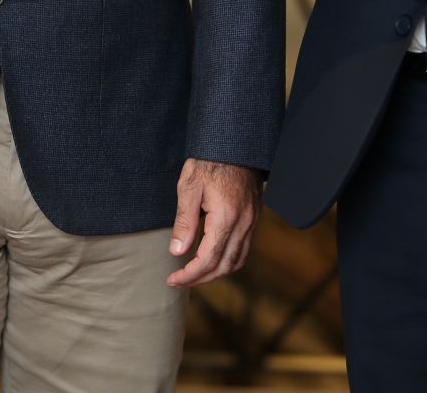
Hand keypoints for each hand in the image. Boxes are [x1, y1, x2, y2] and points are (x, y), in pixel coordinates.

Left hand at [168, 158, 260, 287]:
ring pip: (237, 261)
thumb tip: (177, 252)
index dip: (190, 274)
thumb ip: (184, 222)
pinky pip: (243, 250)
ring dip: (216, 273)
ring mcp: (251, 222)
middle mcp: (243, 224)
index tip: (173, 279)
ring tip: (194, 274)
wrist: (234, 144)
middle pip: (224, 266)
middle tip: (179, 281)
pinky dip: (228, 261)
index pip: (208, 259)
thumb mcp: (189, 187)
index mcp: (226, 217)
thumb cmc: (209, 162)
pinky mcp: (253, 219)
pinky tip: (213, 259)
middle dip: (201, 278)